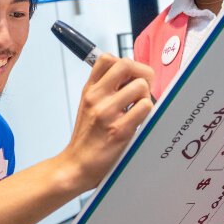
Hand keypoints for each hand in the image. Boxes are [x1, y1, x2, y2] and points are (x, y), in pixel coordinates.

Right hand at [63, 54, 153, 189]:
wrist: (77, 165)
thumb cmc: (88, 136)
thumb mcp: (88, 104)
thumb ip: (104, 88)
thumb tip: (131, 74)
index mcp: (90, 89)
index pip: (107, 58)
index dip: (126, 64)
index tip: (130, 78)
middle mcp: (96, 96)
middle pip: (126, 64)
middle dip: (142, 74)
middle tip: (141, 91)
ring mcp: (107, 112)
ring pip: (141, 86)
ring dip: (145, 97)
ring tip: (137, 110)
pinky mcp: (119, 130)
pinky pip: (145, 107)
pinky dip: (147, 112)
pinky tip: (138, 122)